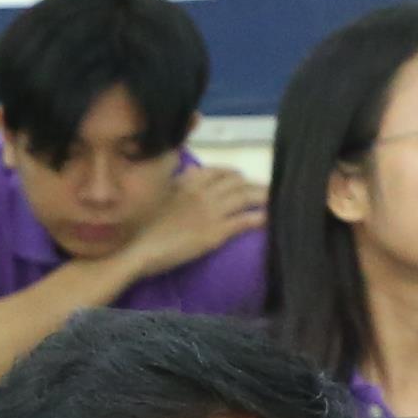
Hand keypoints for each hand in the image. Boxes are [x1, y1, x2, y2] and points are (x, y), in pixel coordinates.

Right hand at [114, 161, 267, 285]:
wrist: (140, 250)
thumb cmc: (144, 227)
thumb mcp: (159, 196)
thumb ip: (177, 182)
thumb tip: (189, 168)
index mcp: (188, 182)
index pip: (220, 172)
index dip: (235, 175)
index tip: (241, 181)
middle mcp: (204, 192)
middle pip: (238, 182)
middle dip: (254, 185)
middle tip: (265, 192)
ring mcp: (212, 212)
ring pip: (246, 197)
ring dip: (264, 197)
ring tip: (276, 200)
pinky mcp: (217, 233)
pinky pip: (245, 221)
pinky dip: (260, 218)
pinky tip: (269, 219)